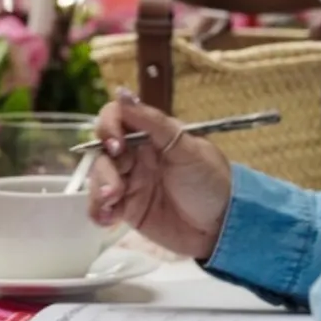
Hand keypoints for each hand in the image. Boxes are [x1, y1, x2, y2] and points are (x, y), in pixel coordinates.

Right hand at [87, 92, 234, 261]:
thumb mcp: (187, 149)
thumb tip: (122, 93)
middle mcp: (138, 155)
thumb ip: (153, 123)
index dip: (109, 127)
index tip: (116, 145)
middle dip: (104, 166)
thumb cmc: (210, 181)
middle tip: (116, 185)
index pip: (118, 118)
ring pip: (98, 177)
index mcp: (153, 135)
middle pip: (102, 150)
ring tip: (114, 201)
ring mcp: (131, 181)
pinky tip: (109, 219)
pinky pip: (101, 205)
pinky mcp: (127, 208)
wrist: (222, 227)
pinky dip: (98, 210)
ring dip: (99, 189)